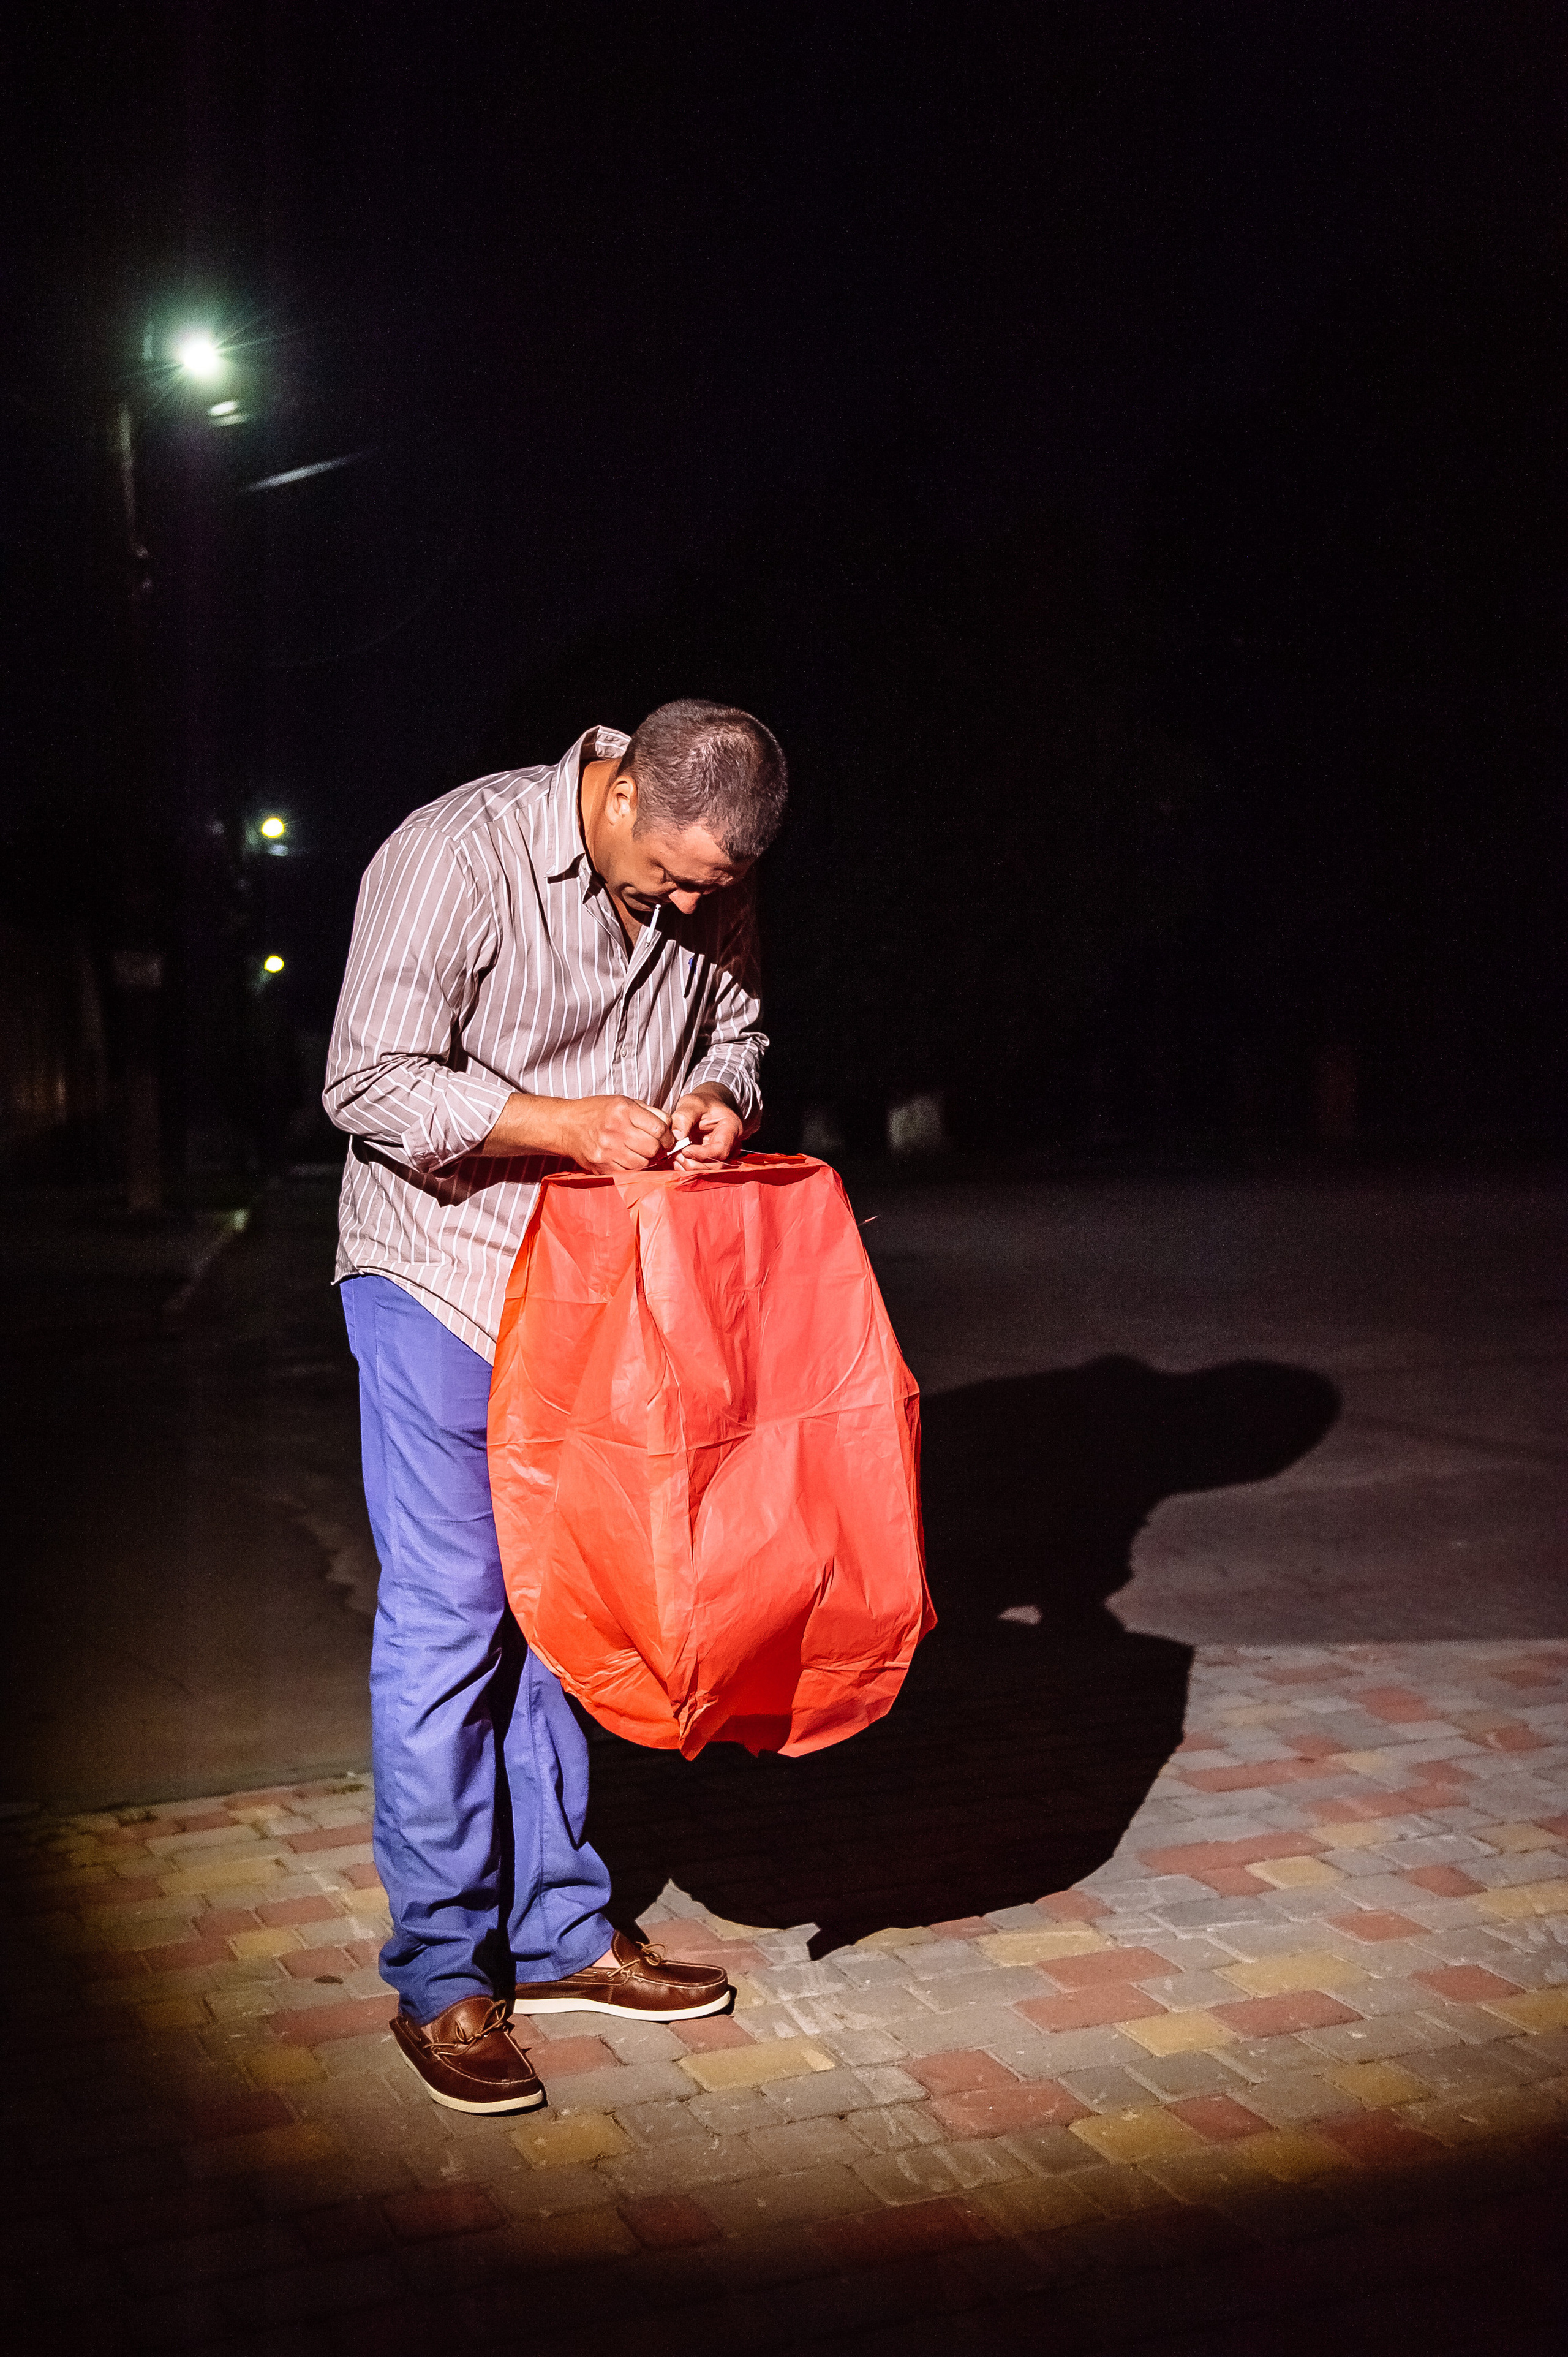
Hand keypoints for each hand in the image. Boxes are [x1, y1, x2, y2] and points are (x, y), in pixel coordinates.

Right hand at [559, 1095, 674, 1172]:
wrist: (566, 1125)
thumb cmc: (597, 1112)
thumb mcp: (623, 1102)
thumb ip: (649, 1112)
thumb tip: (670, 1126)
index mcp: (623, 1110)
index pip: (659, 1128)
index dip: (667, 1135)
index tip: (666, 1137)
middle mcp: (616, 1129)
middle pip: (653, 1148)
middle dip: (659, 1148)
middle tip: (655, 1146)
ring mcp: (607, 1150)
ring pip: (643, 1163)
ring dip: (647, 1160)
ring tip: (641, 1153)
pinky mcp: (601, 1165)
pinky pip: (628, 1172)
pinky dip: (633, 1168)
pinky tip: (629, 1159)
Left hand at [670, 1086, 743, 1165]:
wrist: (705, 1109)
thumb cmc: (701, 1104)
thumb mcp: (691, 1104)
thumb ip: (683, 1117)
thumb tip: (676, 1136)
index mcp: (731, 1129)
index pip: (721, 1150)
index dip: (702, 1154)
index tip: (684, 1150)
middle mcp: (731, 1145)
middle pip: (716, 1165)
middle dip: (693, 1163)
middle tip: (675, 1154)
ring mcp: (723, 1155)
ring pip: (709, 1171)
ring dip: (689, 1167)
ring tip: (675, 1155)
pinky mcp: (713, 1161)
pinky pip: (702, 1171)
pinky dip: (687, 1169)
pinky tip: (677, 1159)